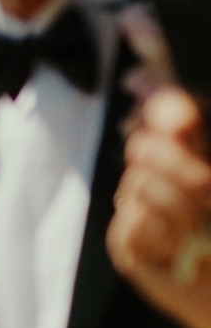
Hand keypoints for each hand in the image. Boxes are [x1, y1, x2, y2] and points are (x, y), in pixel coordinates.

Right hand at [107, 87, 210, 327]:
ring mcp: (136, 203)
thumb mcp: (210, 172)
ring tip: (201, 229)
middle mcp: (154, 167)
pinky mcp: (125, 239)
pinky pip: (134, 222)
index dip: (158, 101)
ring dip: (182, 211)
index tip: (183, 114)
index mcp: (184, 142)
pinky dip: (167, 235)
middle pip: (144, 144)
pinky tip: (183, 247)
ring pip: (139, 185)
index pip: (153, 102)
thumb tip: (141, 80)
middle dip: (185, 170)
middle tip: (210, 196)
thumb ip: (190, 125)